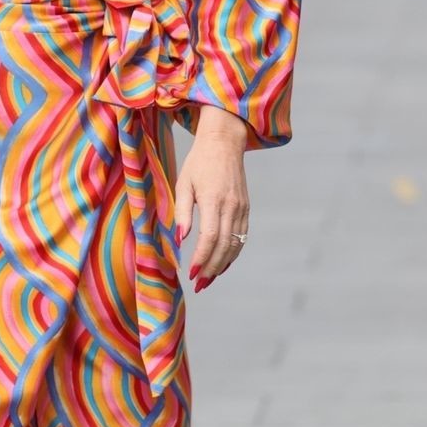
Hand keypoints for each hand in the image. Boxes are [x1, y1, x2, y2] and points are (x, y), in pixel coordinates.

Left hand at [174, 109, 248, 292]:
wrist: (224, 142)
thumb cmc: (199, 162)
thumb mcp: (183, 184)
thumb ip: (182, 212)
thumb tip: (180, 239)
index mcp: (214, 200)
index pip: (210, 237)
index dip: (202, 258)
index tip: (191, 273)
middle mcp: (232, 206)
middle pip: (224, 246)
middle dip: (212, 268)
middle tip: (199, 284)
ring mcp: (242, 208)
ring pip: (235, 244)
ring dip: (223, 265)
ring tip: (209, 279)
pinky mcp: (246, 208)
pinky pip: (241, 236)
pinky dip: (233, 253)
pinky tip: (222, 264)